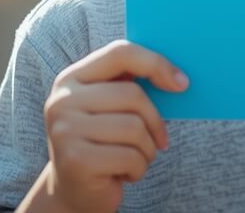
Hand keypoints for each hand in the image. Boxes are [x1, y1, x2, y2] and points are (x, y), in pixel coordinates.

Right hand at [43, 40, 188, 212]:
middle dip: (155, 121)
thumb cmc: (103, 143)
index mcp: (71, 78)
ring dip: (147, 149)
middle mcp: (62, 100)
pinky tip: (124, 174)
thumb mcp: (110, 109)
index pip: (120, 53)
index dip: (156, 63)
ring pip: (134, 128)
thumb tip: (177, 76)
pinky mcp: (76, 160)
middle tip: (158, 140)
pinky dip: (139, 169)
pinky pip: (130, 157)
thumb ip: (130, 84)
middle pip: (132, 94)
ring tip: (136, 158)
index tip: (182, 83)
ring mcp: (65, 130)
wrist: (74, 191)